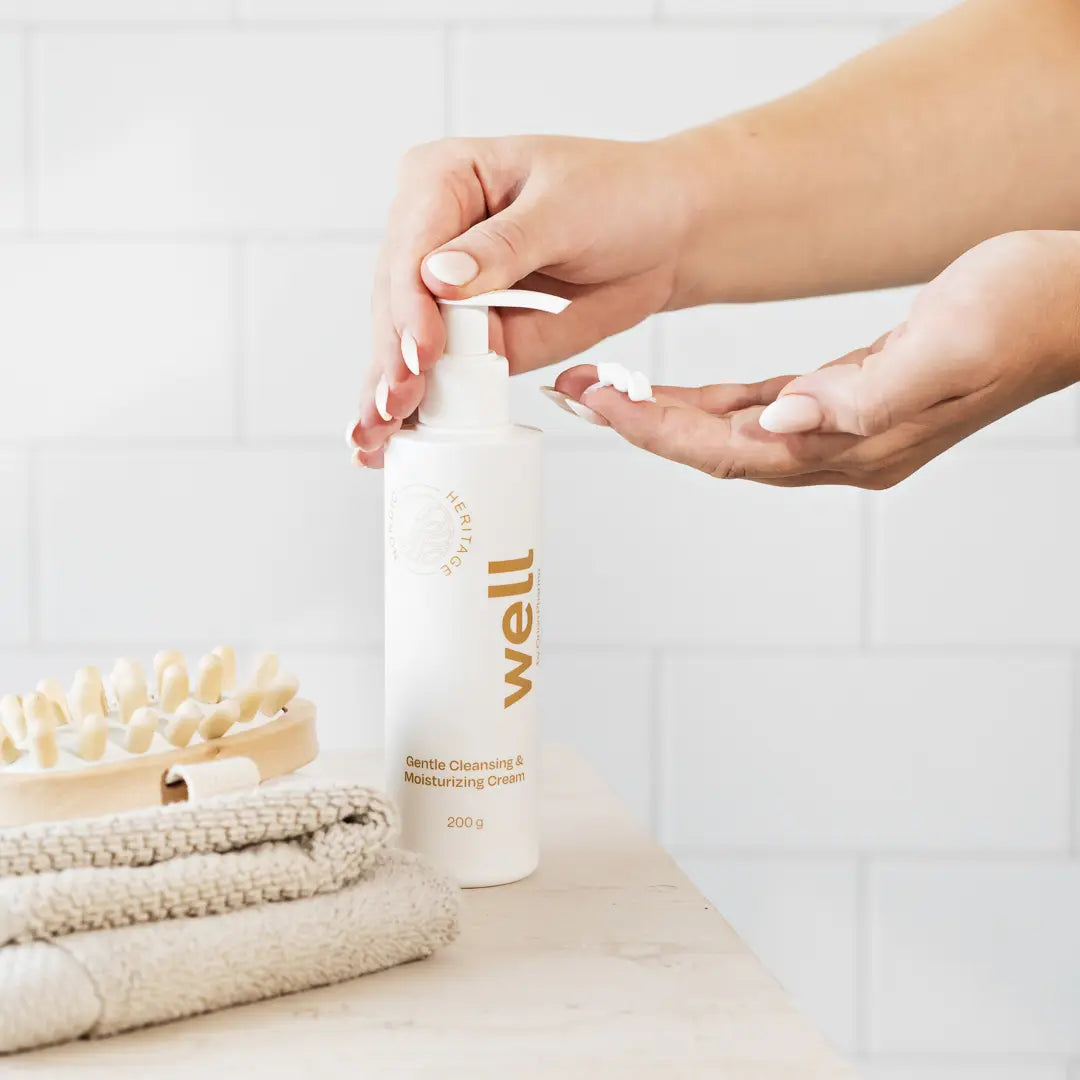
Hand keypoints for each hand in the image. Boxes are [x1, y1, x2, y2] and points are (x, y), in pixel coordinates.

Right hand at [349, 134, 700, 466]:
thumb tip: (439, 279)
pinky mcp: (468, 335)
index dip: (411, 305)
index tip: (421, 352)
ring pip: (402, 344)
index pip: (412, 249)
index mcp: (442, 180)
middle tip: (394, 407)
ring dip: (389, 392)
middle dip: (392, 358)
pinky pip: (437, 372)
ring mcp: (444, 291)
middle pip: (397, 303)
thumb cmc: (620, 199)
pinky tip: (392, 435)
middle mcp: (430, 235)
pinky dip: (419, 405)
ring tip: (377, 435)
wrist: (664, 237)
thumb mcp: (564, 210)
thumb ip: (502, 247)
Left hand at [551, 230, 1079, 487]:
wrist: (1076, 295)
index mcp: (856, 445)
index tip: (598, 402)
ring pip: (732, 434)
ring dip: (667, 415)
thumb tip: (782, 422)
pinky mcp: (849, 399)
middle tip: (577, 392)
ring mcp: (845, 430)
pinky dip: (713, 402)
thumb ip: (863, 396)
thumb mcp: (948, 348)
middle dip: (642, 424)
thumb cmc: (1026, 311)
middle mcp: (842, 449)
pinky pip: (761, 410)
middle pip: (716, 450)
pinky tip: (680, 390)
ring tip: (606, 390)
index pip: (730, 451)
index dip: (657, 430)